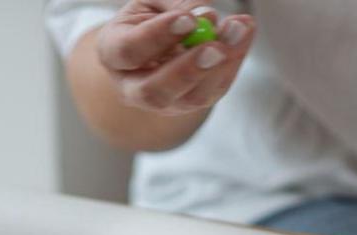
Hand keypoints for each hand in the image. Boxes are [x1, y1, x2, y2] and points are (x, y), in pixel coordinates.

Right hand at [97, 1, 254, 114]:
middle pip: (154, 91)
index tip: (188, 19)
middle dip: (188, 70)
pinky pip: (215, 89)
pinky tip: (243, 34)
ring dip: (220, 66)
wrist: (156, 44)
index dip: (158, 37)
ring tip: (238, 29)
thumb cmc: (150, 17)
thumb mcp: (155, 1)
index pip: (129, 52)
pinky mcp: (192, 103)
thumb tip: (205, 17)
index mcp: (113, 53)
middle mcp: (133, 87)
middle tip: (215, 46)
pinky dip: (233, 61)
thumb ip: (175, 4)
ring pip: (190, 98)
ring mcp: (164, 102)